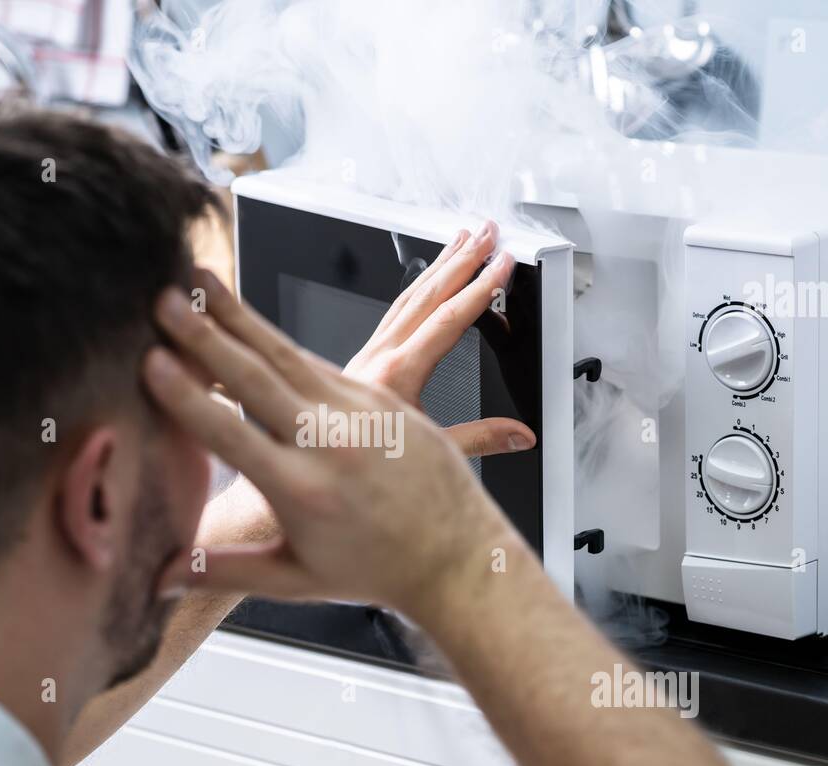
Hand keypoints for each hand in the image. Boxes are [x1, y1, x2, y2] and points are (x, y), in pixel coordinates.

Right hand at [145, 269, 519, 621]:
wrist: (457, 557)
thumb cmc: (377, 571)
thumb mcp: (297, 579)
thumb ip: (225, 573)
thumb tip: (161, 579)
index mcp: (303, 492)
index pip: (230, 436)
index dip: (187, 398)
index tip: (152, 363)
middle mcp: (331, 445)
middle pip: (255, 378)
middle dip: (204, 335)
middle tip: (165, 299)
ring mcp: (359, 413)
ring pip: (287, 354)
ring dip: (239, 316)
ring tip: (201, 284)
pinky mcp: (381, 396)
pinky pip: (319, 360)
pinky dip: (277, 338)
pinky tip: (248, 317)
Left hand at [343, 221, 534, 456]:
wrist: (307, 467)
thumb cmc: (360, 470)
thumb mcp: (429, 456)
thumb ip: (479, 440)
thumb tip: (519, 435)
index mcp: (396, 377)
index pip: (448, 319)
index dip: (480, 289)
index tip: (502, 264)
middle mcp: (377, 357)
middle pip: (426, 295)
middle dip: (461, 260)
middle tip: (487, 233)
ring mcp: (366, 355)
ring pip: (406, 297)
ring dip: (437, 266)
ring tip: (461, 242)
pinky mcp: (360, 360)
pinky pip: (391, 312)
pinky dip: (414, 289)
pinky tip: (425, 281)